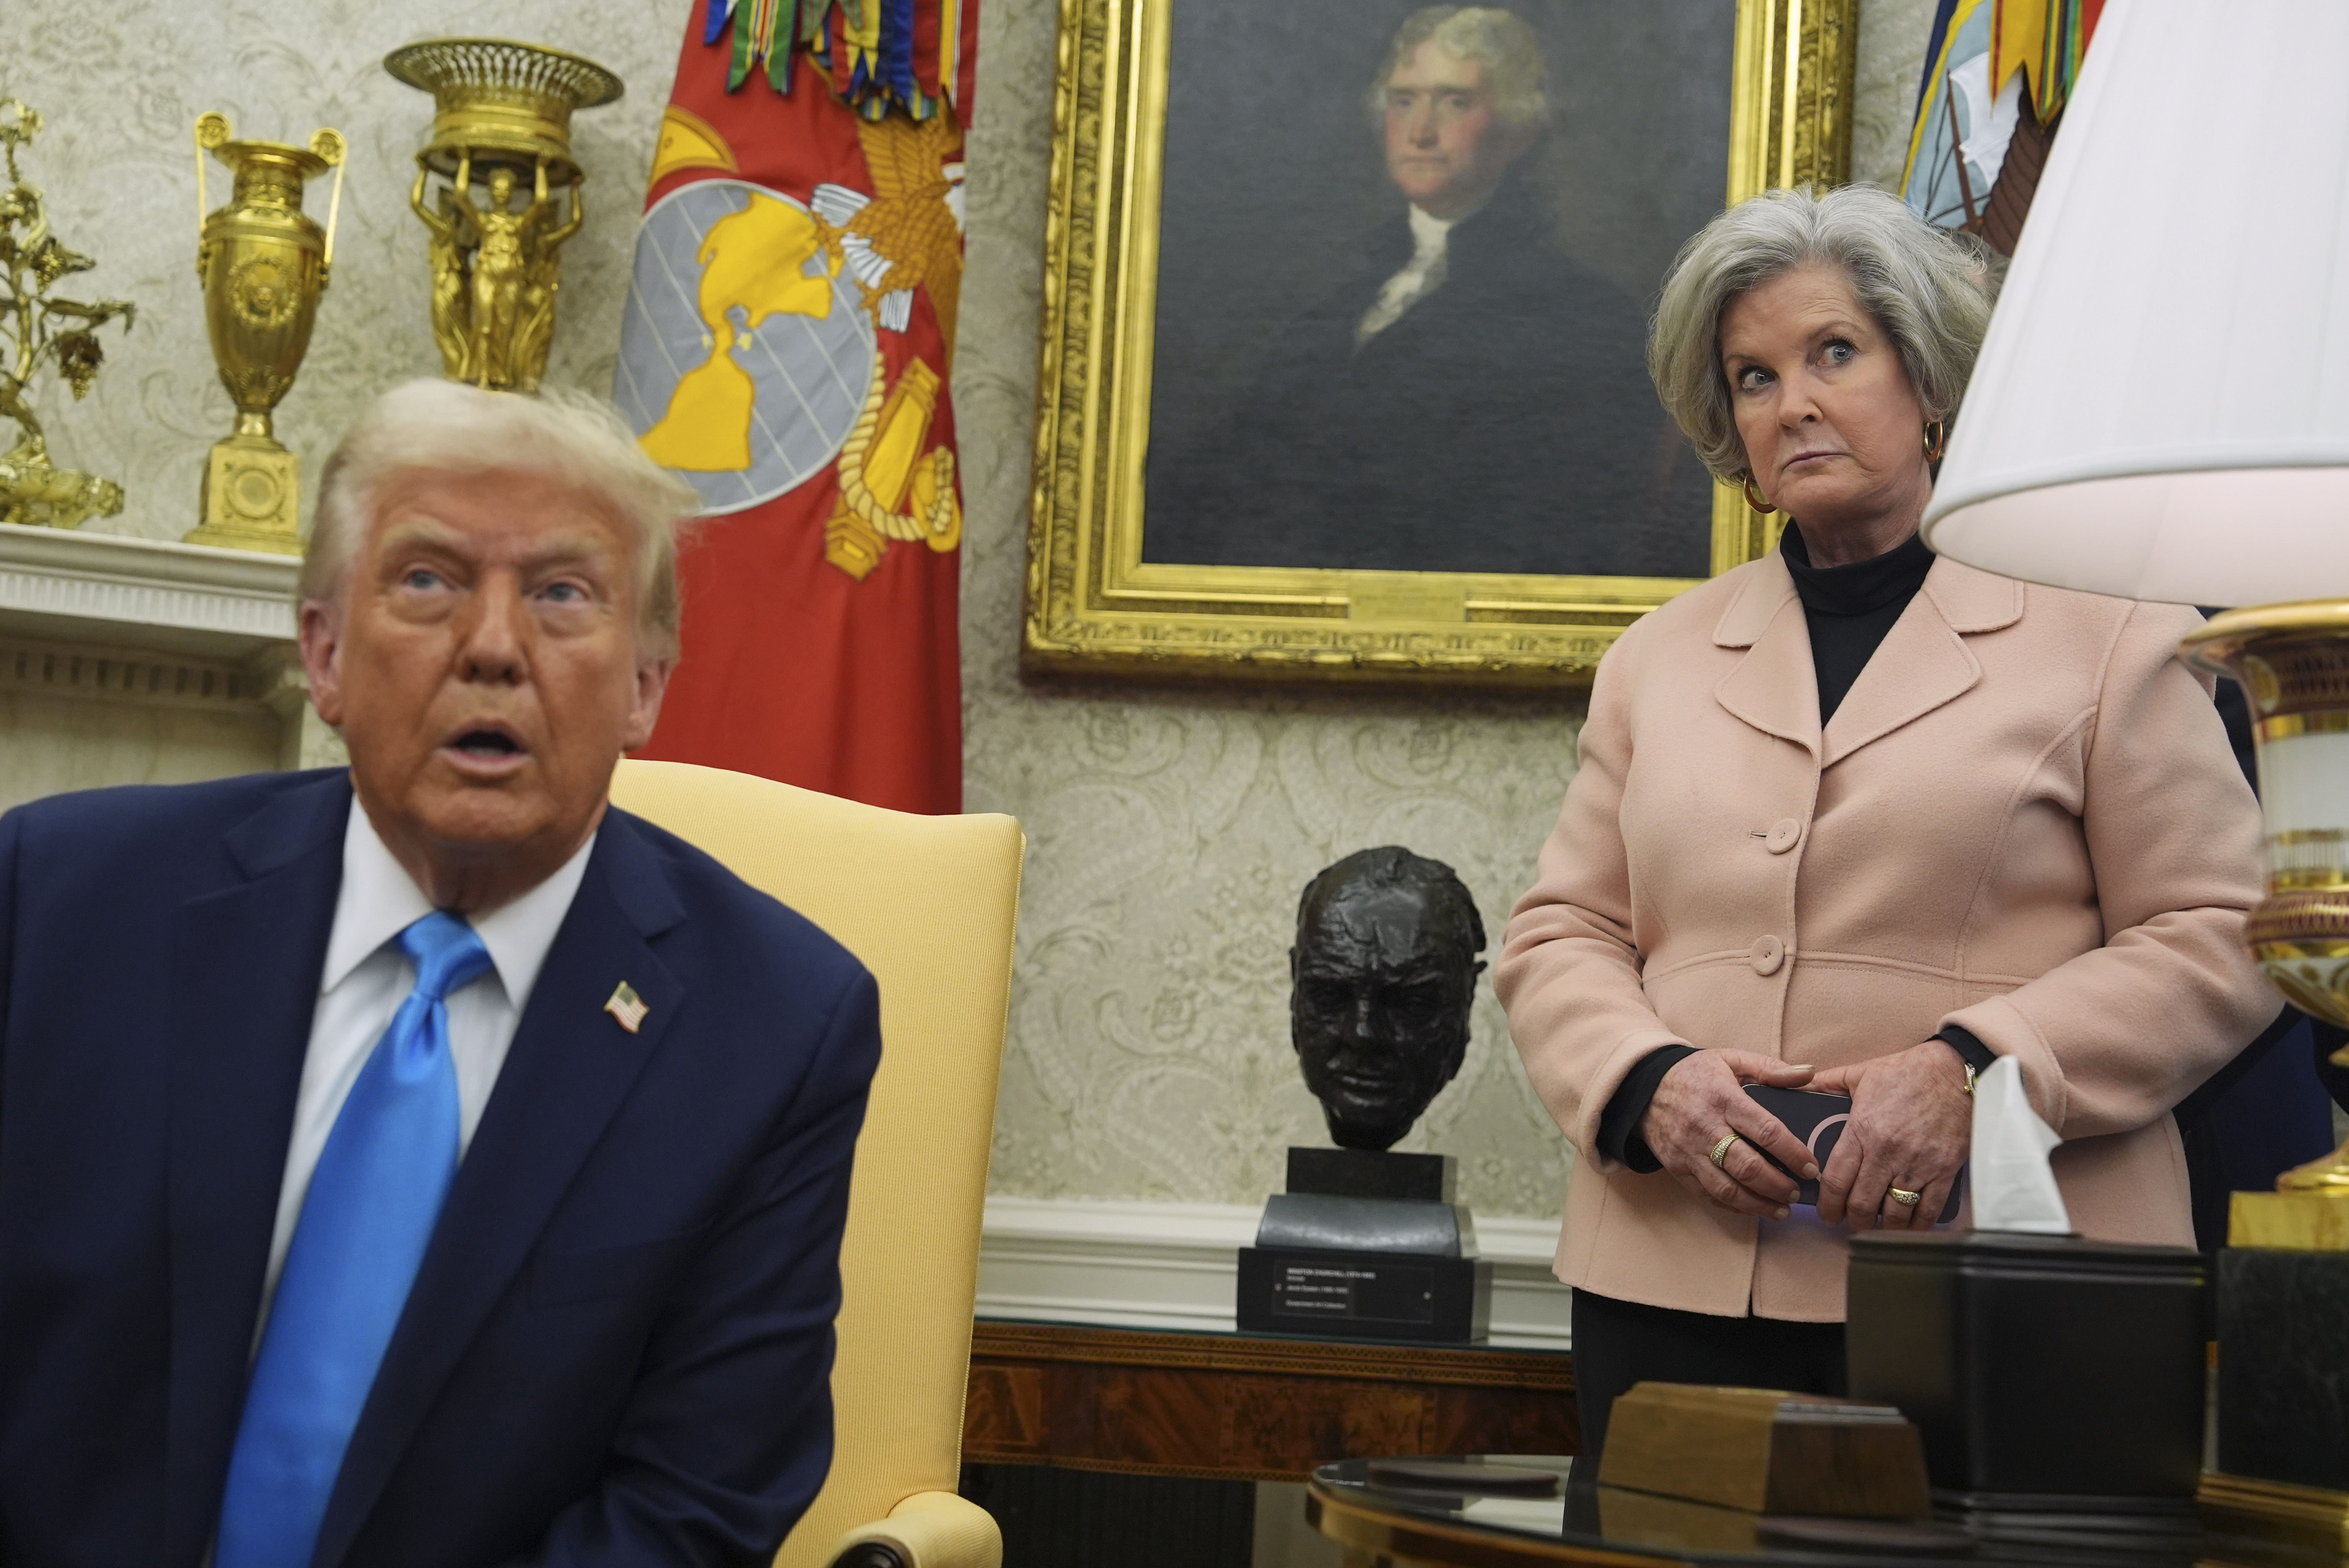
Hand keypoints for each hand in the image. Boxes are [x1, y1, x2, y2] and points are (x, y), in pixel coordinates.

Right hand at [1640, 1051, 1821, 1219]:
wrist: (1643, 1086)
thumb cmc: (1695, 1073)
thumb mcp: (1731, 1059)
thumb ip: (1771, 1069)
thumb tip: (1810, 1073)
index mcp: (1724, 1099)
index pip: (1765, 1131)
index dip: (1793, 1153)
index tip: (1812, 1168)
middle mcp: (1705, 1128)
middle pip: (1747, 1167)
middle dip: (1778, 1185)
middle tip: (1798, 1192)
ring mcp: (1688, 1151)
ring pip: (1726, 1188)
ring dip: (1758, 1204)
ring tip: (1781, 1209)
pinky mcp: (1677, 1167)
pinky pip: (1707, 1195)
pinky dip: (1732, 1206)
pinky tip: (1752, 1208)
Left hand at [1810, 1042, 1971, 1229]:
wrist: (1957, 1071)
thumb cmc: (1909, 1071)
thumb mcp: (1861, 1073)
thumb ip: (1827, 1084)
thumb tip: (1800, 1087)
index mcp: (1863, 1131)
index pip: (1836, 1180)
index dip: (1828, 1205)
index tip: (1826, 1214)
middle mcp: (1888, 1153)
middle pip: (1862, 1204)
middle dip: (1852, 1221)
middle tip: (1849, 1224)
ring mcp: (1918, 1165)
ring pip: (1895, 1213)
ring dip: (1883, 1228)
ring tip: (1876, 1228)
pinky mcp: (1944, 1171)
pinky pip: (1929, 1210)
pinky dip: (1917, 1225)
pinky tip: (1908, 1227)